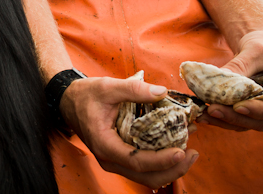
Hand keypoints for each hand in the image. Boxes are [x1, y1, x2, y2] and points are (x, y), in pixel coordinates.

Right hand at [60, 75, 198, 189]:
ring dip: (170, 169)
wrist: (68, 101)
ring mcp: (114, 161)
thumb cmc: (86, 94)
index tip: (182, 151)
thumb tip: (163, 91)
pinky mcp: (120, 158)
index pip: (137, 161)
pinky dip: (161, 163)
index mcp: (104, 144)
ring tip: (190, 152)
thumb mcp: (107, 86)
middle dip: (173, 170)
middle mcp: (109, 159)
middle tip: (193, 154)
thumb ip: (134, 89)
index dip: (162, 160)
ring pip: (146, 177)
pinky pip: (143, 169)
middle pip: (146, 176)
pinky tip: (175, 148)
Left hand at [197, 29, 262, 131]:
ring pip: (249, 124)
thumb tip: (221, 77)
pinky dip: (222, 118)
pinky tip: (203, 113)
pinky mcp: (256, 115)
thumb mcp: (256, 49)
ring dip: (225, 120)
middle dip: (236, 117)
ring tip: (203, 113)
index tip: (238, 107)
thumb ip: (242, 65)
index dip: (260, 110)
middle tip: (213, 109)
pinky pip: (240, 121)